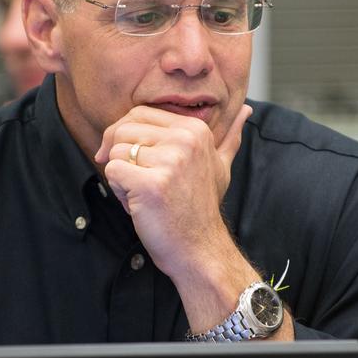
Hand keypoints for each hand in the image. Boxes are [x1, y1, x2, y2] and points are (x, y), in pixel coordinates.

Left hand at [94, 103, 251, 284]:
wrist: (200, 249)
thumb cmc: (202, 208)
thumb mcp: (221, 166)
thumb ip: (230, 137)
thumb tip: (246, 108)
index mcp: (195, 129)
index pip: (138, 113)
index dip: (127, 136)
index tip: (133, 160)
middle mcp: (184, 139)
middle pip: (122, 130)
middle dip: (121, 157)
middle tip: (141, 182)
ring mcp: (169, 161)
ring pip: (115, 152)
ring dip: (122, 178)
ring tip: (145, 195)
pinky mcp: (150, 183)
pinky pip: (112, 171)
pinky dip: (119, 191)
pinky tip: (140, 205)